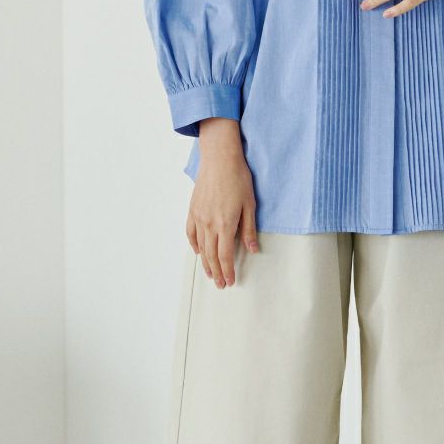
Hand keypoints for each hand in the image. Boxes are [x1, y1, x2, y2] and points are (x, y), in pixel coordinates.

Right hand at [187, 120, 258, 287]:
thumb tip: (252, 249)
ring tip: (210, 273)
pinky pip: (191, 233)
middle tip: (221, 284)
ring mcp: (199, 217)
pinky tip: (197, 251)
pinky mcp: (193, 209)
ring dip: (205, 262)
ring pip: (200, 247)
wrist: (219, 159)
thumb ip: (249, 229)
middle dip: (217, 272)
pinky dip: (194, 245)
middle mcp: (209, 224)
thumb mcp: (250, 204)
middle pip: (211, 255)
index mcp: (225, 224)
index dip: (228, 271)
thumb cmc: (238, 178)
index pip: (225, 255)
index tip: (230, 281)